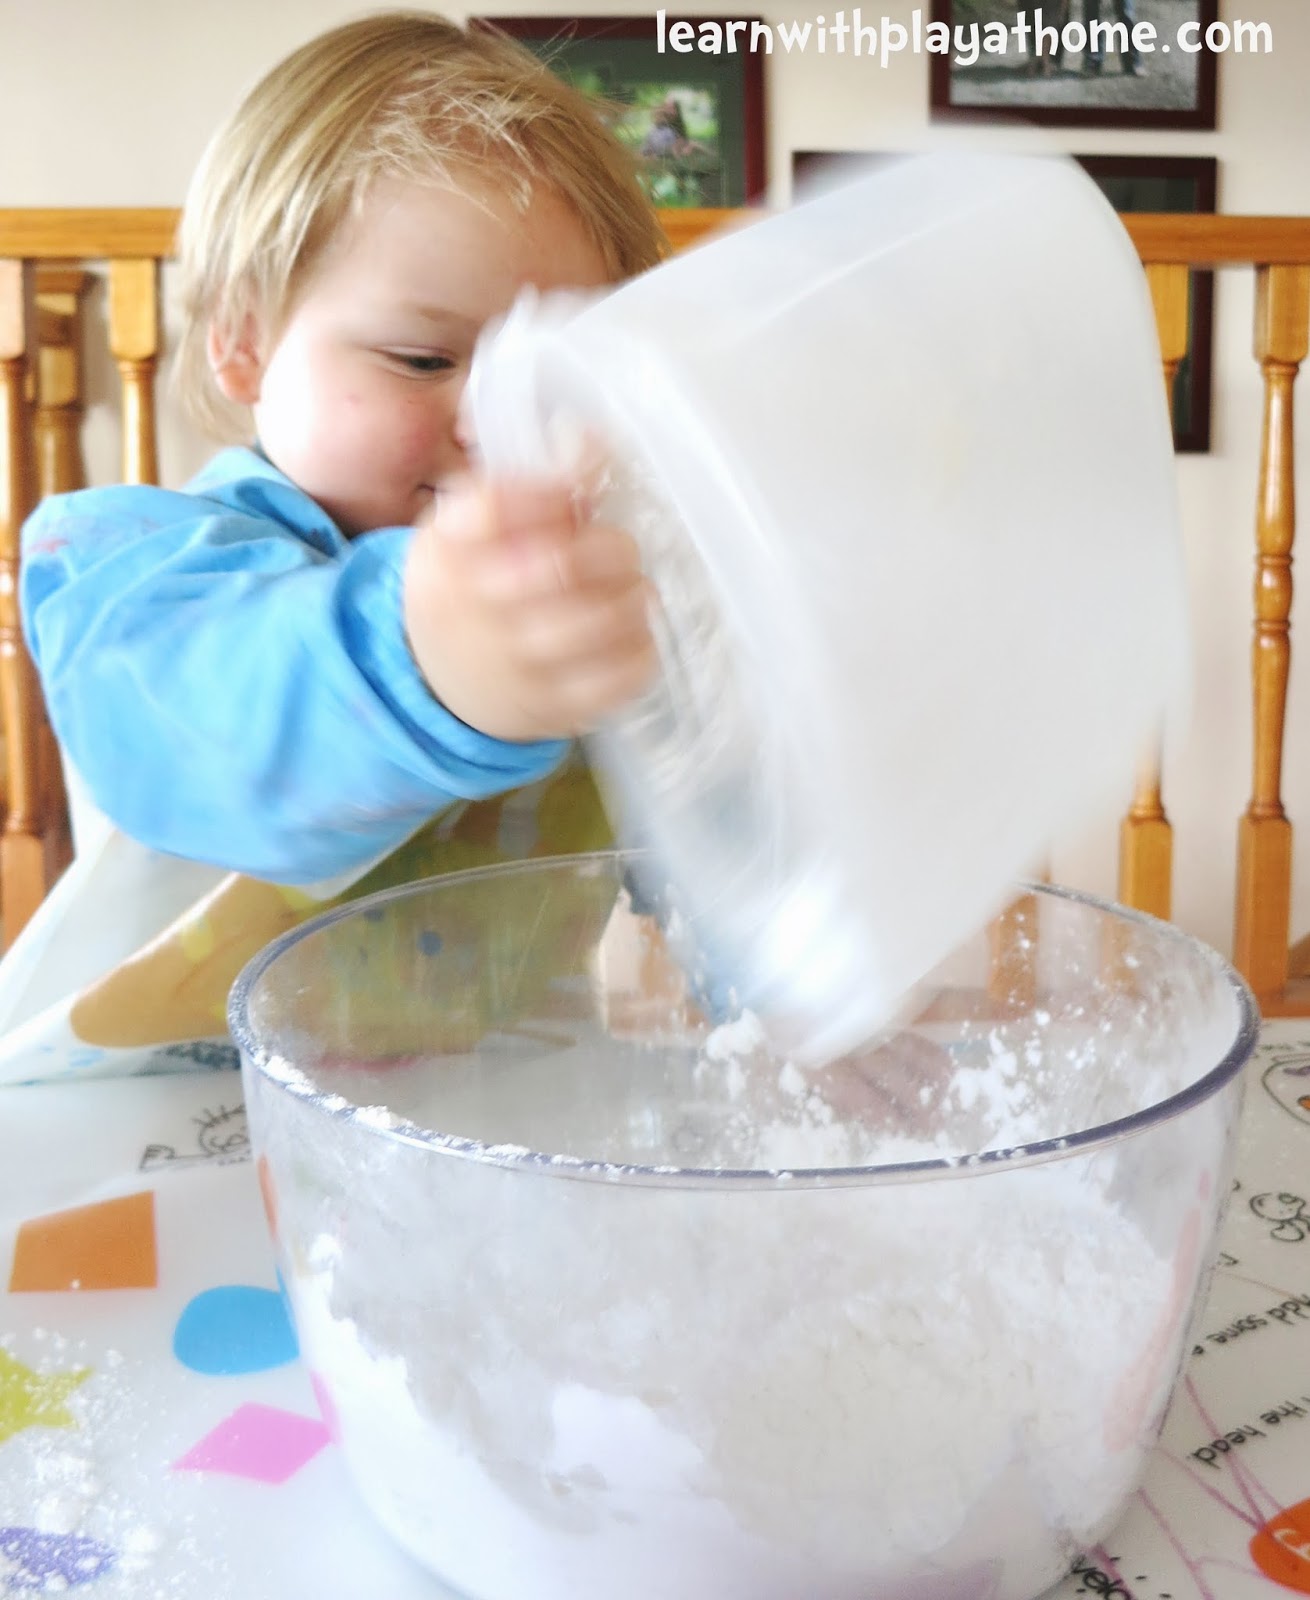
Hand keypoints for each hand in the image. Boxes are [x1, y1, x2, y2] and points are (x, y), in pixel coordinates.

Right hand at [403, 474, 657, 741]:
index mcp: (450, 551)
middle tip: (618, 551)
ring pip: (599, 622)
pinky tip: (629, 634)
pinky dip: (639, 648)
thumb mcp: (462, 526)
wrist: (434, 680)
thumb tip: (589, 442)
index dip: (556, 491)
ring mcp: (516, 665)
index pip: (499, 505)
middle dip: (608, 549)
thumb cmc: (465, 587)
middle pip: (561, 564)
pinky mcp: (554, 707)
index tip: (580, 491)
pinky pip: (620, 677)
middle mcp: (475, 609)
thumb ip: (523, 485)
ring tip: (631, 590)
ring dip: (631, 595)